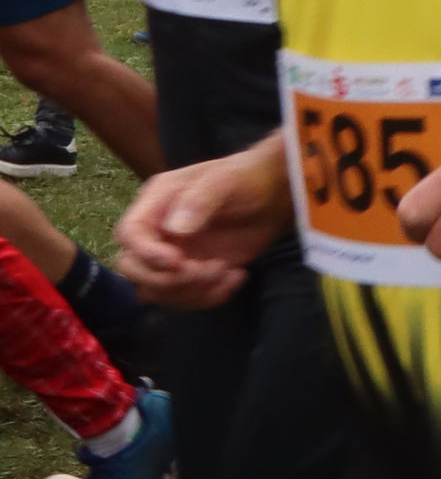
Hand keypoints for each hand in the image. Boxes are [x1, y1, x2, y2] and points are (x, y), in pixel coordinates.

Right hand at [115, 145, 291, 307]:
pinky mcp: (193, 273)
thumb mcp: (225, 180)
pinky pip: (185, 298)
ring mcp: (173, 255)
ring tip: (227, 271)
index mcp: (156, 204)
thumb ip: (200, 200)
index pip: (129, 234)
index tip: (178, 261)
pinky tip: (236, 275)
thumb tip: (175, 228)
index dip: (146, 253)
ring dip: (190, 291)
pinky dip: (210, 296)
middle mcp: (157, 232)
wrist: (273, 196)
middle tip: (206, 269)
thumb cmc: (246, 179)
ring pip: (156, 290)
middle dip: (166, 279)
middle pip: (131, 268)